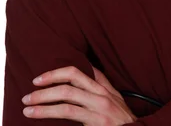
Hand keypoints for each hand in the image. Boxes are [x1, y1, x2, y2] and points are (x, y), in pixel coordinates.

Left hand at [22, 65, 136, 124]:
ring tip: (27, 103)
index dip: (57, 72)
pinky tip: (35, 113)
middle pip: (71, 78)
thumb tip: (87, 73)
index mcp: (104, 88)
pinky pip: (67, 111)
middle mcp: (102, 93)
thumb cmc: (122, 121)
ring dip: (42, 97)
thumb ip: (102, 87)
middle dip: (48, 80)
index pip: (80, 71)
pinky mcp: (96, 119)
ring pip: (66, 94)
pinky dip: (47, 111)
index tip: (41, 78)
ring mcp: (99, 106)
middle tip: (31, 88)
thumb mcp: (115, 100)